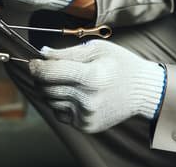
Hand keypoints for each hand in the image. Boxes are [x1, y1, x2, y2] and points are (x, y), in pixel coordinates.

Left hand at [29, 40, 164, 132]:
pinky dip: (61, 103)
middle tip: (47, 69)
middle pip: (46, 89)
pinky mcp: (86, 126)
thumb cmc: (120, 64)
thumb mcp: (97, 49)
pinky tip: (75, 94)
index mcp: (91, 76)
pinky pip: (60, 114)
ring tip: (66, 81)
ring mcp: (87, 115)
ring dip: (51, 90)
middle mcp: (88, 99)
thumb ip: (68, 52)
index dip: (36, 66)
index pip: (50, 73)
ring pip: (51, 102)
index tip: (33, 62)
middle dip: (41, 77)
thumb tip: (43, 54)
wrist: (143, 90)